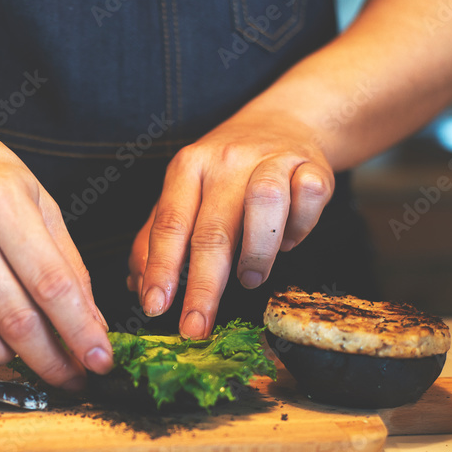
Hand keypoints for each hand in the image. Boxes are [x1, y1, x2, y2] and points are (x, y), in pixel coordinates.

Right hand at [0, 106, 112, 387]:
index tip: (100, 359)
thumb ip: (65, 261)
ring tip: (21, 347)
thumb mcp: (34, 196)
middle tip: (72, 376)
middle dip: (52, 361)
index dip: (81, 332)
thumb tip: (90, 322)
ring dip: (6, 359)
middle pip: (15, 321)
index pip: (51, 285)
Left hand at [127, 110, 333, 337]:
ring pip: (265, 206)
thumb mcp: (184, 193)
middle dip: (203, 288)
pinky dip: (299, 230)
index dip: (160, 269)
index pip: (169, 224)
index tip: (154, 307)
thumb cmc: (225, 172)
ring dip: (256, 255)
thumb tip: (138, 287)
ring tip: (248, 280)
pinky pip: (309, 200)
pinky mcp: (313, 166)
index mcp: (187, 168)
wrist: (284, 123)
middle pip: (213, 229)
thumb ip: (157, 238)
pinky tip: (286, 240)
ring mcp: (271, 160)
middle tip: (195, 328)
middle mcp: (226, 160)